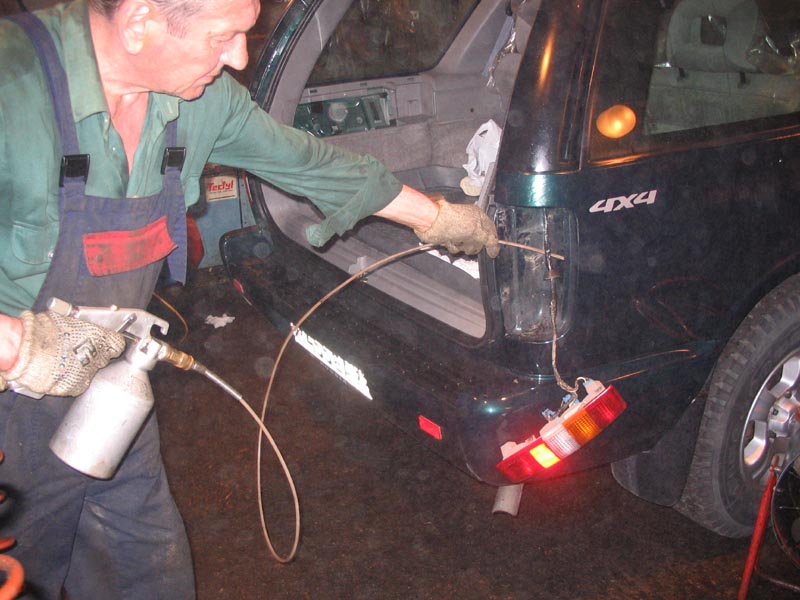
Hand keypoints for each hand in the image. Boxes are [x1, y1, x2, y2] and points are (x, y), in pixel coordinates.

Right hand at [1, 310, 125, 396]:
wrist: (25, 350)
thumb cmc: (43, 330)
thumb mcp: (69, 320)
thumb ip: (83, 327)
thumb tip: (86, 328)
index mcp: (100, 337)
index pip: (117, 344)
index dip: (109, 344)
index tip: (103, 343)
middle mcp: (98, 357)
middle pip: (104, 359)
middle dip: (92, 355)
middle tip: (76, 351)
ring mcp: (87, 373)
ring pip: (90, 373)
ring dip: (81, 369)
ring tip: (63, 361)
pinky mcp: (74, 387)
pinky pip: (76, 384)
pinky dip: (69, 380)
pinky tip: (58, 372)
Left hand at [414, 196, 499, 257]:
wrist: (432, 223)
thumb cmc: (453, 220)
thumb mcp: (478, 230)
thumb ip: (489, 240)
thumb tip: (495, 249)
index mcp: (478, 216)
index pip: (490, 230)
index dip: (491, 241)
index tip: (493, 251)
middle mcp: (468, 222)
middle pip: (478, 241)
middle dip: (473, 244)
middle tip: (468, 241)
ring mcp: (458, 230)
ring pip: (466, 246)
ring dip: (461, 246)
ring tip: (456, 239)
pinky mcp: (448, 237)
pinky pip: (455, 247)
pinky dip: (452, 246)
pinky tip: (448, 240)